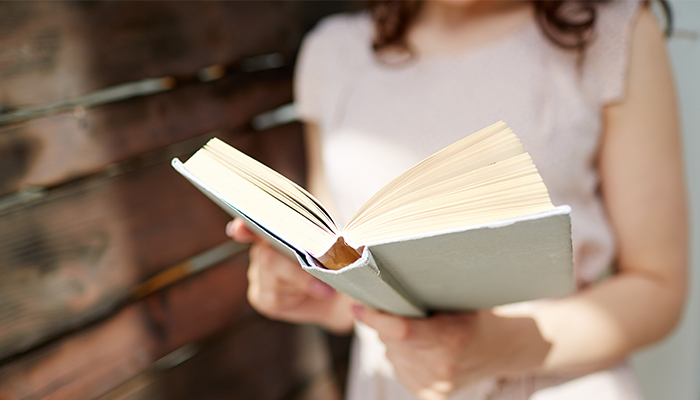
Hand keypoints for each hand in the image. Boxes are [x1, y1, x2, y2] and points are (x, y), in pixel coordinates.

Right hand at [227, 219, 353, 332]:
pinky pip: (273, 297)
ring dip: (301, 285)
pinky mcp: (260, 296)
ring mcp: (258, 273)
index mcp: (279, 229)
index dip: (244, 227)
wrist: (339, 296)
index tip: (238, 228)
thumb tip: (344, 243)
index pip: (255, 224)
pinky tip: (304, 296)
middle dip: (297, 269)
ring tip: (320, 287)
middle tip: (323, 276)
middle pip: (268, 256)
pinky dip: (294, 297)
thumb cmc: (336, 263)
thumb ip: (331, 241)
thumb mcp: (338, 247)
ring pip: (273, 279)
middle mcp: (262, 248)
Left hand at [353, 305, 550, 399]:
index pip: (402, 331)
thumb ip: (425, 291)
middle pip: (392, 342)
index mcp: (452, 337)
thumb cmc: (476, 314)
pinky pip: (399, 370)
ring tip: (417, 330)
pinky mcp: (431, 396)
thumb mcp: (459, 296)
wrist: (502, 348)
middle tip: (396, 310)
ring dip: (393, 342)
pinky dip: (402, 356)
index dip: (376, 319)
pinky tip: (419, 348)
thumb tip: (383, 282)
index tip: (360, 306)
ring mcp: (437, 385)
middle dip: (385, 325)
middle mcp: (443, 366)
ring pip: (392, 356)